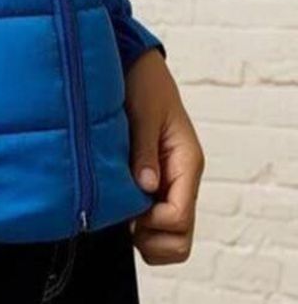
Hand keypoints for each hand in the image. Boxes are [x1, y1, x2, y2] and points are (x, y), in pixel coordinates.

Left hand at [123, 48, 204, 263]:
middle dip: (151, 238)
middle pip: (179, 239)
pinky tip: (117, 200)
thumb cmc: (143, 83)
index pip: (179, 218)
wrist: (137, 64)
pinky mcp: (154, 180)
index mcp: (187, 163)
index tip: (127, 209)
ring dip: (144, 231)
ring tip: (118, 207)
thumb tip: (145, 187)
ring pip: (168, 234)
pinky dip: (138, 220)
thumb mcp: (143, 112)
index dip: (151, 222)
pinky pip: (153, 216)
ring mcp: (170, 182)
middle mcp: (182, 178)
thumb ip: (144, 151)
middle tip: (123, 216)